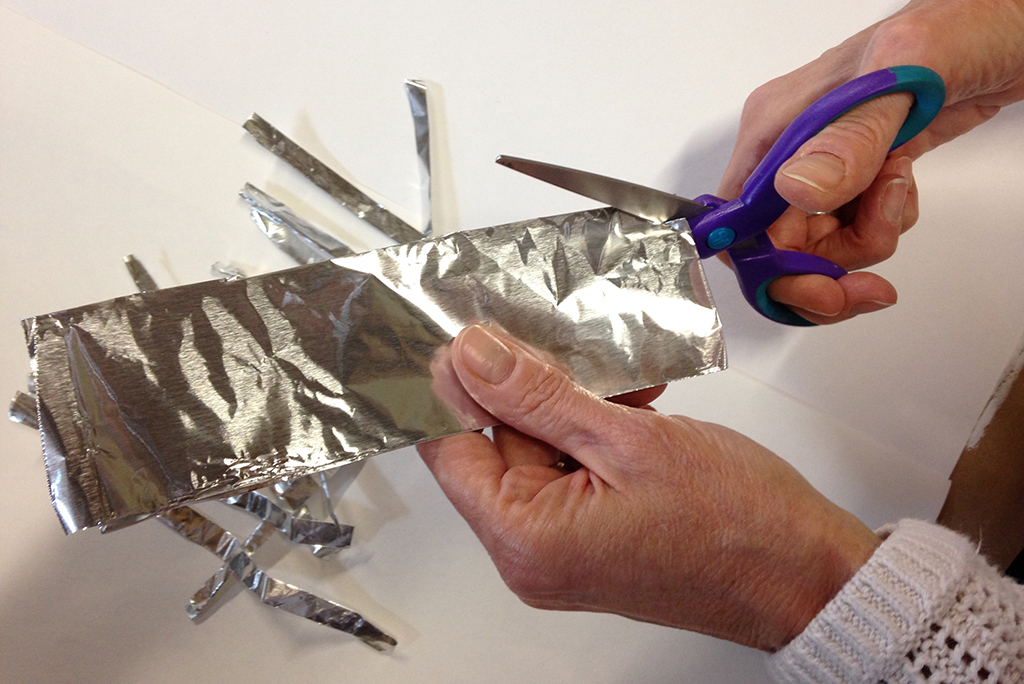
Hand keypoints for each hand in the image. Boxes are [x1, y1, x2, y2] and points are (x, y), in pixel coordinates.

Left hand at [419, 325, 879, 650]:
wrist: (804, 569)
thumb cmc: (738, 526)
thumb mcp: (628, 440)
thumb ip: (539, 396)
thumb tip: (474, 358)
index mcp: (526, 538)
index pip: (451, 448)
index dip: (455, 385)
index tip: (469, 334)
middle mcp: (534, 553)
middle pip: (496, 443)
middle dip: (530, 388)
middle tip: (564, 344)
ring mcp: (564, 545)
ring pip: (539, 446)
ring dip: (572, 404)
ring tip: (619, 384)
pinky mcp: (593, 533)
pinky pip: (572, 465)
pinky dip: (594, 430)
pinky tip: (631, 405)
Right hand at [720, 0, 1023, 322]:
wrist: (1008, 22)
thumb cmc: (961, 25)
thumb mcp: (906, 75)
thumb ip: (850, 138)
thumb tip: (796, 190)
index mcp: (778, 124)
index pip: (742, 219)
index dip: (771, 266)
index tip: (818, 287)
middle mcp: (790, 147)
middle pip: (777, 243)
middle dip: (825, 268)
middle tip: (868, 284)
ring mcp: (823, 160)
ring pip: (815, 242)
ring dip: (862, 244)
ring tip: (899, 201)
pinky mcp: (857, 169)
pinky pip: (848, 227)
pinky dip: (880, 226)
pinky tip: (903, 191)